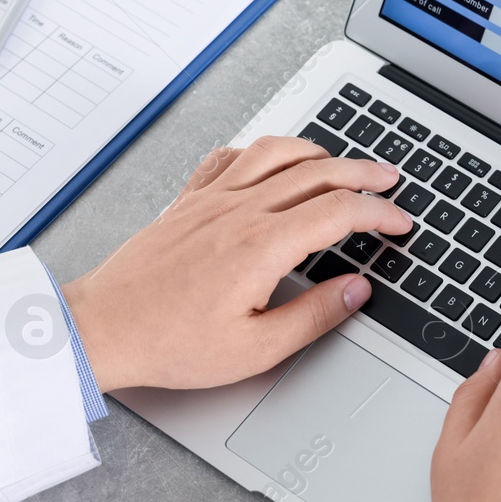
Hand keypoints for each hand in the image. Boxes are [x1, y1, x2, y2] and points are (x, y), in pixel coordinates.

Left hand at [63, 136, 410, 390]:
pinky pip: (233, 156)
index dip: (380, 214)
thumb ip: (314, 316)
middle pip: (319, 172)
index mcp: (263, 246)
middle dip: (364, 174)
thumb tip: (355, 291)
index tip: (399, 222)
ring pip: (279, 153)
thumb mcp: (255, 350)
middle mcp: (240, 211)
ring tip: (342, 164)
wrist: (101, 328)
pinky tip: (273, 161)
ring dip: (319, 153)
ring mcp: (212, 199)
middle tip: (389, 182)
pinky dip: (264, 152)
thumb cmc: (169, 342)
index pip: (340, 212)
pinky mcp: (189, 200)